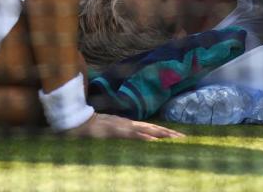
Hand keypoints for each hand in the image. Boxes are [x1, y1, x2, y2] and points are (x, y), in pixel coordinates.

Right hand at [63, 113, 184, 139]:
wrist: (77, 122)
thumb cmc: (92, 129)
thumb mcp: (110, 132)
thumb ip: (122, 135)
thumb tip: (134, 141)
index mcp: (129, 125)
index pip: (151, 128)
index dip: (165, 132)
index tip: (178, 136)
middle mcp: (129, 124)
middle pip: (153, 128)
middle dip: (169, 133)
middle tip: (185, 138)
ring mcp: (123, 126)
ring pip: (147, 130)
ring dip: (161, 134)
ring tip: (175, 138)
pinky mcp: (116, 130)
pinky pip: (132, 134)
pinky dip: (143, 137)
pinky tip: (153, 140)